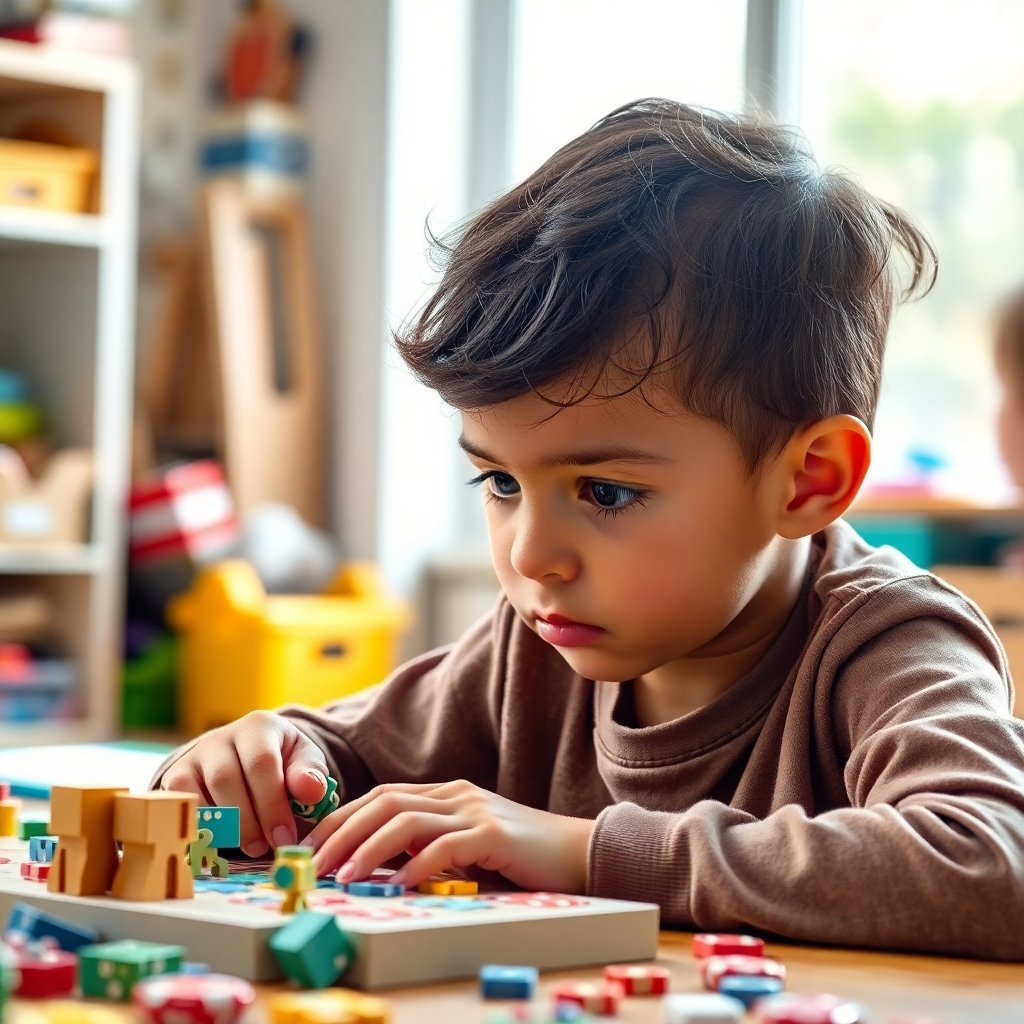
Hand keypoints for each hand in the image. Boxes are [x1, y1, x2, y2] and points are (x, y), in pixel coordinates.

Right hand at [161, 710, 328, 856]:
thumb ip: (311, 774)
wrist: (251, 756)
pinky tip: (224, 841)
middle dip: (248, 820)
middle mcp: (222, 736)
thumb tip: (311, 791)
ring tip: (250, 847)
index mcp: (260, 726)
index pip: (261, 763)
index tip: (285, 837)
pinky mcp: (176, 776)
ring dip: (225, 828)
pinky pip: (181, 804)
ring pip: (199, 793)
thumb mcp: (305, 761)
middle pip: (226, 779)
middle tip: (266, 847)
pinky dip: (200, 827)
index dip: (272, 804)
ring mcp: (195, 755)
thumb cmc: (283, 762)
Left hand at [302, 779, 594, 893]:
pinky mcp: (493, 833)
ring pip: (406, 818)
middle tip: (316, 864)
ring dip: (369, 847)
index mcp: (446, 794)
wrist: (577, 852)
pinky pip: (445, 845)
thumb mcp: (466, 848)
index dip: (343, 818)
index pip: (381, 796)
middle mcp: (455, 794)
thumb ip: (429, 849)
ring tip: (345, 875)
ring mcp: (474, 809)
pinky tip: (399, 885)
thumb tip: (379, 869)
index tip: (314, 847)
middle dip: (343, 831)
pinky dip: (417, 865)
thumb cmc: (520, 858)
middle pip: (384, 801)